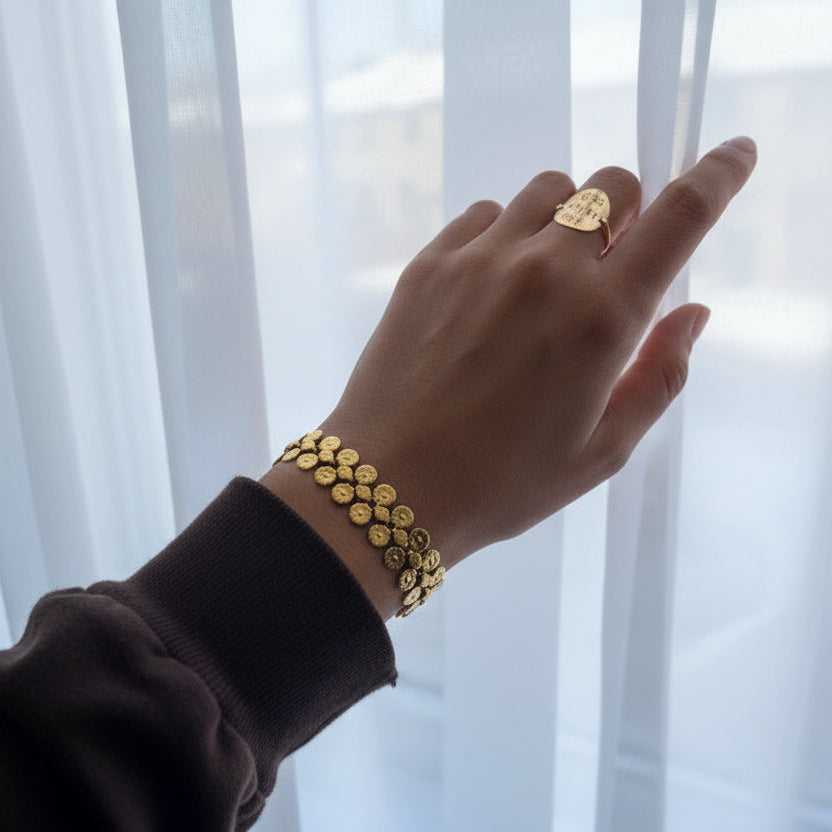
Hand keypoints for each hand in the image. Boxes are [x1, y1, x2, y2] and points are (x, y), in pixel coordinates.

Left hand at [263, 138, 755, 616]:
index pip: (680, 217)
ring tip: (544, 275)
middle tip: (608, 263)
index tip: (737, 154)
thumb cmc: (502, 482)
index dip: (719, 175)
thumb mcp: (602, 451)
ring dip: (565, 218)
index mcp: (601, 320)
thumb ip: (659, 375)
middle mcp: (545, 271)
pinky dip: (504, 233)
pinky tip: (491, 285)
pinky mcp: (429, 262)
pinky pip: (484, 212)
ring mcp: (480, 259)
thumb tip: (693, 313)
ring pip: (548, 189)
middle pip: (611, 185)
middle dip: (627, 211)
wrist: (389, 486)